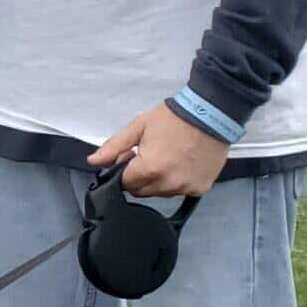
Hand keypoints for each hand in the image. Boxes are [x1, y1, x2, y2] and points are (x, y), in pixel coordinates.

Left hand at [91, 104, 229, 198]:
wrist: (211, 113)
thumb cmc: (176, 117)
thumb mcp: (138, 127)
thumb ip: (114, 147)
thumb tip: (94, 161)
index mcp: (150, 169)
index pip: (123, 183)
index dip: (122, 169)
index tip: (130, 157)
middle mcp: (169, 183)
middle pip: (140, 191)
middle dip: (138, 176)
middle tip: (148, 154)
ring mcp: (186, 188)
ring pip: (160, 193)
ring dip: (157, 180)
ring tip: (167, 156)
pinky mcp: (200, 188)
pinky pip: (180, 191)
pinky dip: (176, 181)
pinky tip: (181, 162)